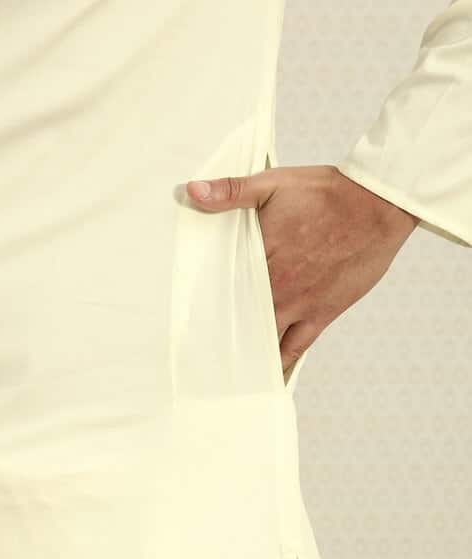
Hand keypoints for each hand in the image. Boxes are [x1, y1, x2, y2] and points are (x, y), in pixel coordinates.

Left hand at [186, 165, 419, 376]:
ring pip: (263, 337)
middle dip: (218, 332)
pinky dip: (279, 362)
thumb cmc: (328, 192)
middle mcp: (277, 286)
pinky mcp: (322, 314)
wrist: (378, 204)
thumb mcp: (274, 183)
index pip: (221, 286)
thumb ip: (232, 191)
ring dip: (244, 350)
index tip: (182, 316)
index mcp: (261, 255)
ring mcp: (299, 305)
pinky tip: (265, 372)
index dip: (201, 302)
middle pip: (238, 317)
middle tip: (195, 349)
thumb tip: (193, 192)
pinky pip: (296, 347)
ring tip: (222, 367)